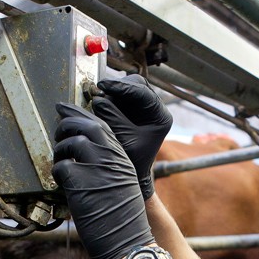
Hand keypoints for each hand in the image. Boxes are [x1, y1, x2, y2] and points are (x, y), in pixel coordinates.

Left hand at [52, 103, 153, 258]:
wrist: (128, 242)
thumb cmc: (124, 220)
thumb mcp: (123, 185)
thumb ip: (108, 165)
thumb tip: (84, 153)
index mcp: (122, 157)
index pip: (101, 125)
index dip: (81, 115)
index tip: (66, 110)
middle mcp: (111, 157)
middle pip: (85, 125)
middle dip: (66, 123)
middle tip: (58, 131)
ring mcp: (96, 166)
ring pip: (70, 142)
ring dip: (59, 151)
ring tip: (60, 162)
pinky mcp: (80, 181)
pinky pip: (60, 167)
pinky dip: (56, 173)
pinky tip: (61, 183)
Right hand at [92, 74, 171, 198]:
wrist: (133, 173)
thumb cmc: (132, 161)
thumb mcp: (123, 139)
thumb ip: (112, 118)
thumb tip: (98, 99)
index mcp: (160, 116)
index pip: (143, 92)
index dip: (121, 87)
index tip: (103, 86)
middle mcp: (154, 109)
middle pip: (136, 85)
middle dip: (116, 88)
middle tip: (98, 93)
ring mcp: (143, 108)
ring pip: (126, 89)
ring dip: (111, 93)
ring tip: (97, 103)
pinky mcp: (132, 110)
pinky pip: (119, 97)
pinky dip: (108, 99)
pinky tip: (99, 105)